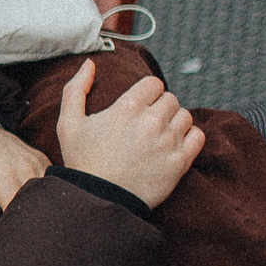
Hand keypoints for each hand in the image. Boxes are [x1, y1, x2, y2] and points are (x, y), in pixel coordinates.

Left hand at [0, 109, 47, 243]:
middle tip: (29, 246)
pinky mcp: (43, 159)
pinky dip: (49, 198)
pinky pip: (54, 184)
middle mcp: (26, 167)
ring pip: (51, 197)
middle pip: (41, 208)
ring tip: (35, 230)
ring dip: (43, 212)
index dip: (20, 234)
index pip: (22, 215)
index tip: (15, 247)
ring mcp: (38, 161)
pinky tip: (39, 210)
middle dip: (35, 227)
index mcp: (3, 177)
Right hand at [55, 61, 203, 207]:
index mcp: (126, 107)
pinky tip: (173, 146)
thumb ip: (75, 89)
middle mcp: (150, 121)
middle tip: (147, 125)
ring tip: (159, 137)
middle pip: (171, 99)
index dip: (146, 93)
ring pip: (185, 116)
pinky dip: (189, 138)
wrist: (97, 201)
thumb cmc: (82, 162)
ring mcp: (167, 142)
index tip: (139, 107)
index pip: (153, 84)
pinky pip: (198, 137)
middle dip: (160, 108)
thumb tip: (90, 64)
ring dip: (174, 123)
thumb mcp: (68, 124)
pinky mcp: (179, 162)